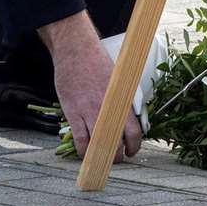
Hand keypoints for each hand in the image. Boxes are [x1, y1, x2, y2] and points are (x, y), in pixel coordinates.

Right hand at [40, 11, 142, 162]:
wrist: (76, 48)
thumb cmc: (96, 60)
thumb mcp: (118, 79)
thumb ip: (122, 99)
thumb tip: (127, 115)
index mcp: (121, 100)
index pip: (133, 133)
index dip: (134, 147)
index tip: (131, 151)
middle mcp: (106, 108)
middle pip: (115, 143)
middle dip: (117, 155)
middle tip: (116, 156)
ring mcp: (88, 111)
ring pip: (97, 146)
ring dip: (100, 156)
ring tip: (100, 157)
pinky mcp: (72, 112)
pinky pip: (79, 140)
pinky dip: (83, 150)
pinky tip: (85, 151)